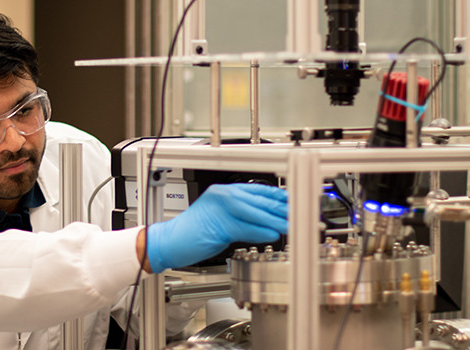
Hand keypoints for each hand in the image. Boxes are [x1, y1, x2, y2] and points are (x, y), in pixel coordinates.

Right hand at [145, 183, 287, 272]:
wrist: (168, 241)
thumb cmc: (192, 232)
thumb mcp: (221, 220)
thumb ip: (244, 218)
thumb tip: (269, 222)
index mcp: (224, 191)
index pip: (258, 191)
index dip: (279, 197)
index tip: (295, 202)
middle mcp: (222, 195)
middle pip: (260, 200)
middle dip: (282, 209)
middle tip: (301, 214)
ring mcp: (219, 209)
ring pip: (255, 213)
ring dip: (276, 221)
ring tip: (291, 226)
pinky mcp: (218, 225)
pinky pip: (245, 228)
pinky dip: (260, 232)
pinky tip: (272, 234)